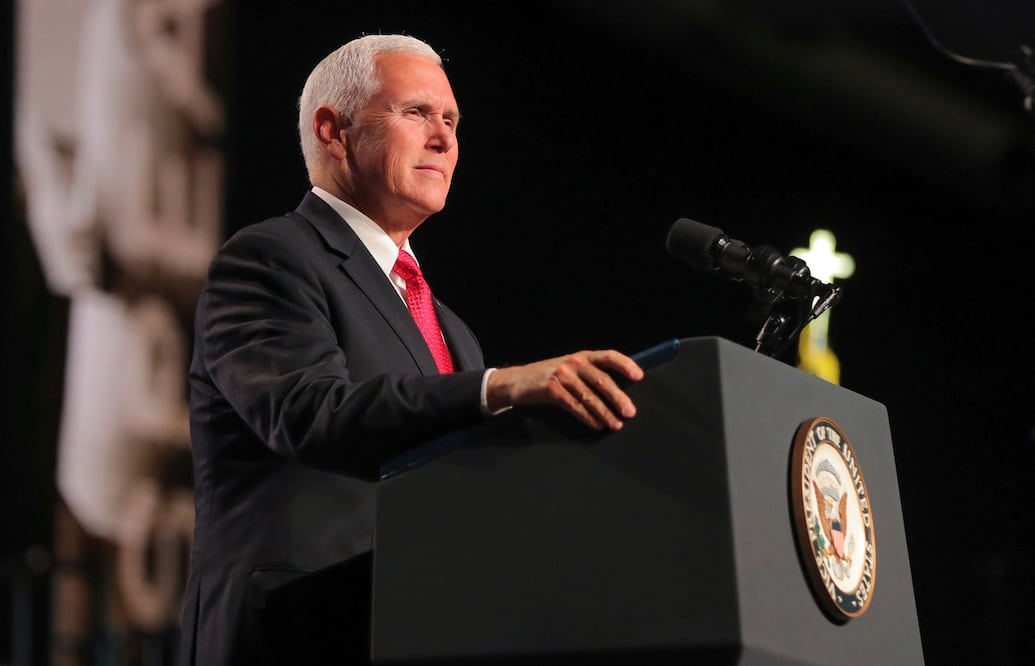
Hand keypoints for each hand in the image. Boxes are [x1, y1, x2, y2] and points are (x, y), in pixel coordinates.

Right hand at [486, 350, 643, 429]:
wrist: (517, 381)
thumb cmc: (548, 376)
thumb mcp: (570, 369)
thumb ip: (591, 375)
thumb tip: (618, 394)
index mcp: (582, 356)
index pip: (608, 356)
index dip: (625, 364)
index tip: (639, 376)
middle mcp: (574, 362)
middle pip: (602, 380)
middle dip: (618, 398)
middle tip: (629, 412)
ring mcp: (562, 375)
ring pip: (589, 396)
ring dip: (605, 413)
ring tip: (615, 424)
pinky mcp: (552, 389)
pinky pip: (575, 406)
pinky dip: (588, 417)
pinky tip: (597, 424)